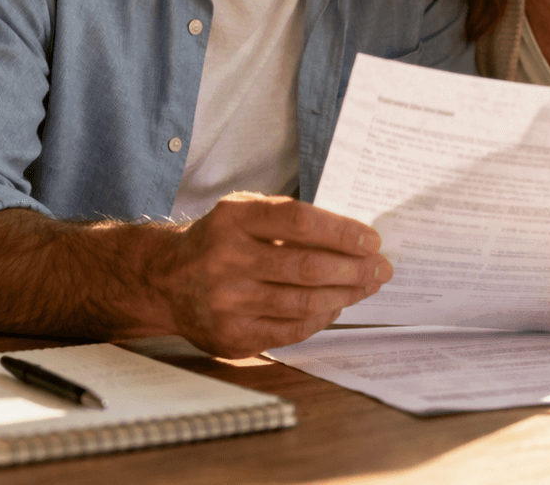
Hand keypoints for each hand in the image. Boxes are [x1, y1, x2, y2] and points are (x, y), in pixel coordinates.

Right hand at [159, 192, 391, 358]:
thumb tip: (355, 238)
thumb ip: (290, 220)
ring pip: (303, 302)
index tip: (372, 240)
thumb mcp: (245, 213)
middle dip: (354, 268)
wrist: (167, 280)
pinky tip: (336, 306)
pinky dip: (321, 318)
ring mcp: (227, 301)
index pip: (299, 221)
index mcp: (234, 219)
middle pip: (307, 266)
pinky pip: (291, 329)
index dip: (341, 231)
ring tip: (367, 286)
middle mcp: (226, 259)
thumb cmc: (221, 240)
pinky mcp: (231, 336)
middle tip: (382, 268)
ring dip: (345, 295)